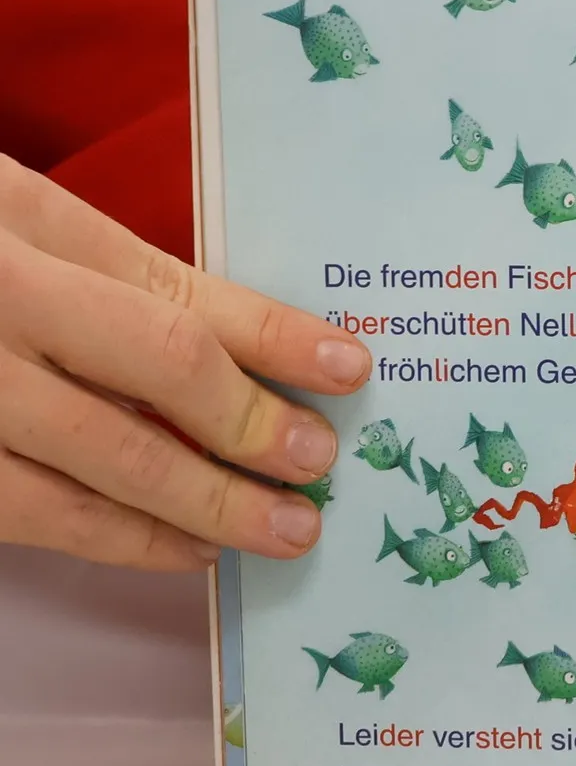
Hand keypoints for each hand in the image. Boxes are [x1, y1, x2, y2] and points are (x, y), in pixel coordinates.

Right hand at [0, 158, 371, 569]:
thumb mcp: (12, 218)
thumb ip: (112, 274)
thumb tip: (260, 348)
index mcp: (12, 225)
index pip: (169, 291)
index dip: (271, 336)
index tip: (351, 367)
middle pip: (150, 370)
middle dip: (249, 428)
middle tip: (318, 468)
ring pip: (96, 464)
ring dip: (204, 505)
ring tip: (281, 530)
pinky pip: (34, 516)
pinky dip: (120, 538)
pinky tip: (183, 547)